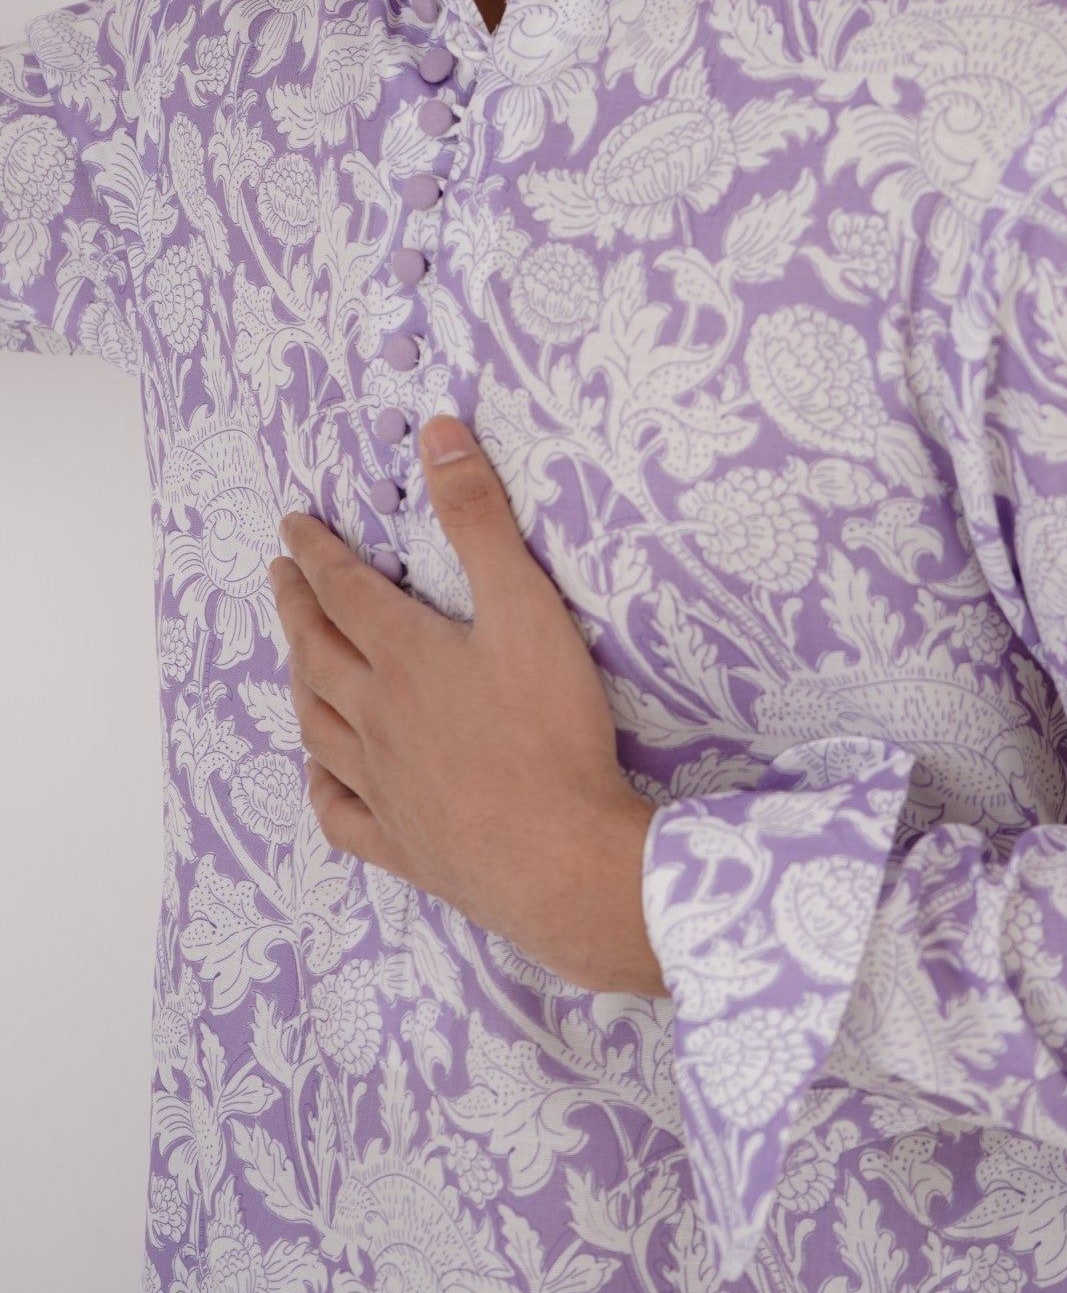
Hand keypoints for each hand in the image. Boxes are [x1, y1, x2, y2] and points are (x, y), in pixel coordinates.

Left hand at [268, 416, 667, 996]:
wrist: (561, 858)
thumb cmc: (551, 731)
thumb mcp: (526, 606)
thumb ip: (480, 520)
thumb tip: (438, 434)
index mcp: (405, 658)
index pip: (345, 590)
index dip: (317, 553)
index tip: (291, 526)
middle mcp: (377, 718)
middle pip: (318, 653)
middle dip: (296, 607)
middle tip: (279, 576)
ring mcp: (383, 785)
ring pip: (319, 727)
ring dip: (300, 684)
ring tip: (293, 659)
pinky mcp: (401, 843)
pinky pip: (342, 813)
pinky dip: (323, 787)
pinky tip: (322, 776)